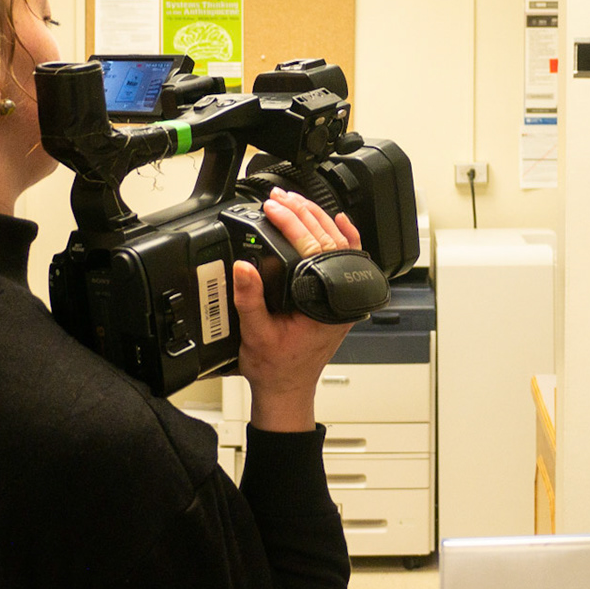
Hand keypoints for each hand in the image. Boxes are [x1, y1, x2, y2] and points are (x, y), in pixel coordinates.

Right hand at [232, 188, 363, 431]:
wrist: (287, 390)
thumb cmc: (276, 369)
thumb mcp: (256, 333)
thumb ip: (250, 299)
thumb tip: (243, 267)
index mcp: (323, 304)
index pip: (311, 250)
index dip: (291, 224)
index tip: (273, 209)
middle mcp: (339, 298)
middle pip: (327, 241)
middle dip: (302, 214)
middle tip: (280, 198)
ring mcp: (342, 298)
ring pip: (338, 246)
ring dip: (317, 220)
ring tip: (296, 201)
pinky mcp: (336, 298)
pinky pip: (345, 260)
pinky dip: (342, 237)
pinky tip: (339, 221)